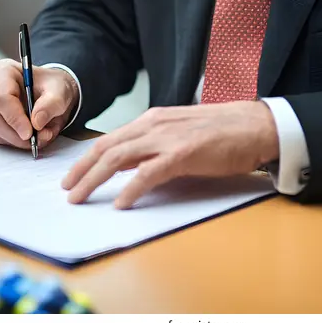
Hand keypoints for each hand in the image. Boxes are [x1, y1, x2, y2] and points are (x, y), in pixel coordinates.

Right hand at [0, 58, 78, 150]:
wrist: (52, 93)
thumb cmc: (52, 87)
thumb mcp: (60, 90)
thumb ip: (52, 104)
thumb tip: (37, 122)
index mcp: (4, 71)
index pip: (1, 97)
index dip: (14, 117)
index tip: (29, 133)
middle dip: (14, 133)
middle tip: (35, 140)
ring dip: (14, 140)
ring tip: (37, 137)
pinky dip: (13, 142)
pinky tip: (28, 137)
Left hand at [62, 101, 278, 207]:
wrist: (255, 125)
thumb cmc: (224, 131)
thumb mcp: (180, 132)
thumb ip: (155, 145)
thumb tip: (130, 166)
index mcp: (154, 119)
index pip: (111, 139)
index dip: (88, 158)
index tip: (73, 175)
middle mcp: (155, 124)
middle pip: (107, 147)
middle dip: (82, 170)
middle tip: (67, 190)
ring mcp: (168, 138)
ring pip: (119, 157)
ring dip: (94, 179)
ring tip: (80, 198)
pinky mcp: (183, 153)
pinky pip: (148, 173)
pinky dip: (130, 188)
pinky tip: (120, 203)